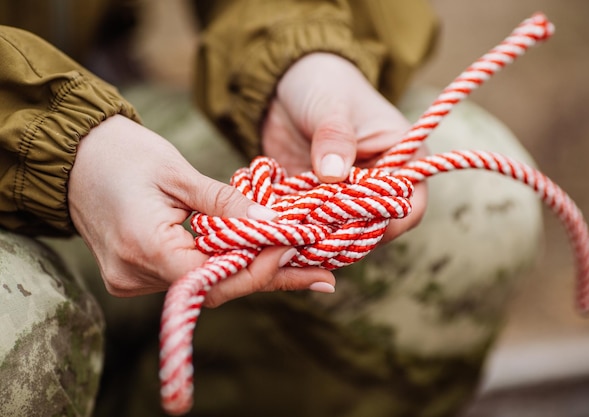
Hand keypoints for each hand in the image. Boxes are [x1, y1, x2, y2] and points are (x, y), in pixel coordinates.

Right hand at [68, 115, 334, 306]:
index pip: (211, 277)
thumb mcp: (177, 171)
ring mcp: (132, 279)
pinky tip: (263, 260)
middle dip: (268, 277)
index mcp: (143, 246)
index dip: (257, 267)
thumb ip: (223, 203)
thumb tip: (269, 224)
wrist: (74, 158)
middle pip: (214, 289)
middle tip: (321, 276)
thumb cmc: (121, 154)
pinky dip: (226, 267)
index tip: (295, 247)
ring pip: (206, 286)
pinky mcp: (136, 275)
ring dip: (252, 273)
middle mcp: (134, 274)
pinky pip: (191, 278)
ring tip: (304, 266)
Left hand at [262, 53, 427, 240]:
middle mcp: (382, 186)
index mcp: (406, 160)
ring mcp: (350, 200)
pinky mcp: (321, 206)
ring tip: (292, 231)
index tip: (352, 221)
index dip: (387, 221)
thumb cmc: (325, 85)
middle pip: (377, 230)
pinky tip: (280, 228)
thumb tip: (332, 173)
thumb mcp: (332, 105)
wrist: (289, 85)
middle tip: (312, 229)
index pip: (412, 205)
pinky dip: (300, 232)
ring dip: (320, 237)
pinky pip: (315, 229)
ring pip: (345, 236)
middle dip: (347, 234)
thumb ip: (334, 137)